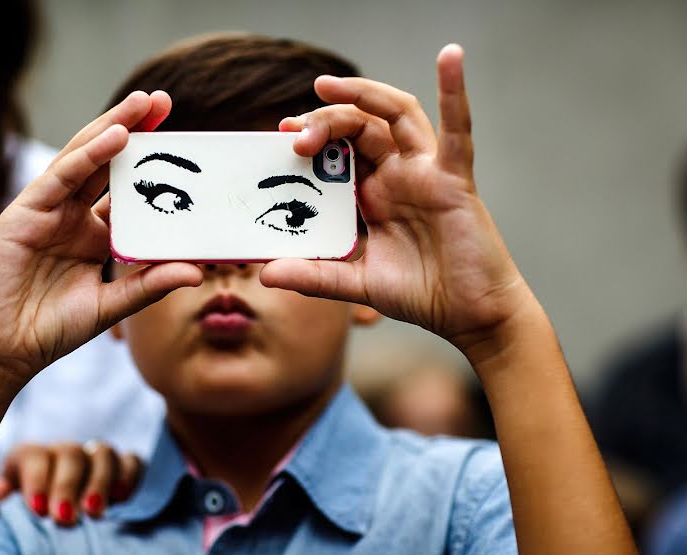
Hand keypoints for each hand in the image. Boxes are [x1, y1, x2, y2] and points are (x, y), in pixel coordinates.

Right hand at [0, 91, 202, 398]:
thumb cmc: (51, 329)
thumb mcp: (111, 306)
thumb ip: (149, 285)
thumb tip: (197, 270)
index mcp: (94, 235)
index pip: (127, 191)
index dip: (151, 167)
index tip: (185, 145)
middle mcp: (72, 216)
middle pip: (107, 164)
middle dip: (134, 130)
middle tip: (164, 100)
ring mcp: (47, 211)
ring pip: (83, 159)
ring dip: (112, 127)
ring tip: (143, 103)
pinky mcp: (24, 213)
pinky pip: (60, 178)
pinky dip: (86, 155)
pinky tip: (114, 136)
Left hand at [0, 441, 143, 527]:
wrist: (47, 530)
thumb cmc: (18, 524)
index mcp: (28, 458)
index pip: (34, 455)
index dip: (37, 480)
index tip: (38, 511)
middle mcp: (62, 452)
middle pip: (70, 453)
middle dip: (68, 485)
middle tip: (66, 518)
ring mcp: (93, 457)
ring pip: (102, 453)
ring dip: (100, 482)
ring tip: (95, 513)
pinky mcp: (121, 467)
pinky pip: (130, 461)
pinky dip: (128, 476)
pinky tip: (122, 499)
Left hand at [262, 45, 535, 360]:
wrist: (468, 316)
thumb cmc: (419, 294)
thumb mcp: (354, 284)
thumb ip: (313, 276)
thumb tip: (266, 275)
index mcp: (372, 195)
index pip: (337, 152)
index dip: (311, 138)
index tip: (279, 136)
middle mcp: (397, 176)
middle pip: (358, 127)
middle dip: (324, 121)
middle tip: (292, 131)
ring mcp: (426, 173)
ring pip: (395, 116)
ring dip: (363, 95)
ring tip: (325, 86)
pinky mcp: (455, 180)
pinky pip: (458, 131)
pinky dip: (455, 92)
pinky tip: (450, 57)